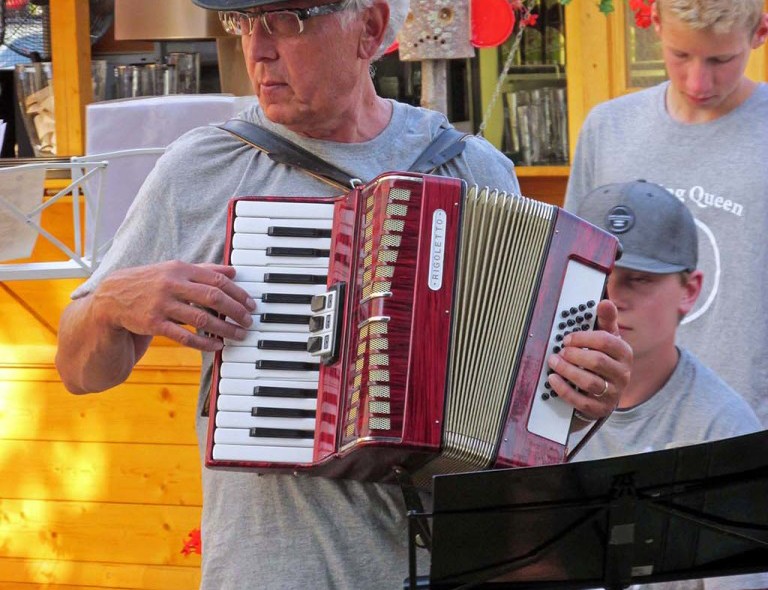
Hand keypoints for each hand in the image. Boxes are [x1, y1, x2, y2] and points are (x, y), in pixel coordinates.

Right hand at [94, 260, 255, 350]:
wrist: (111, 299)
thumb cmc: (150, 283)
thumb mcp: (175, 271)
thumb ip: (204, 270)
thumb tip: (233, 271)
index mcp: (180, 269)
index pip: (217, 280)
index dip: (238, 294)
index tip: (251, 304)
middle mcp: (172, 284)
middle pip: (213, 298)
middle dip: (236, 311)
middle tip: (249, 321)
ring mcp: (162, 305)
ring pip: (201, 318)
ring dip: (224, 329)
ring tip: (238, 335)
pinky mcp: (153, 324)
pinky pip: (184, 336)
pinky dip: (204, 342)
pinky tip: (217, 346)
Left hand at [545, 299, 631, 419]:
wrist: (605, 393)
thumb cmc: (603, 360)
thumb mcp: (608, 339)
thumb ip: (605, 321)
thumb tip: (604, 302)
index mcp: (624, 354)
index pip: (606, 342)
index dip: (583, 338)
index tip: (567, 338)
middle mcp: (622, 374)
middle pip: (597, 361)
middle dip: (574, 354)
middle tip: (560, 351)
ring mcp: (612, 393)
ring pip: (589, 382)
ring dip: (567, 370)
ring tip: (554, 362)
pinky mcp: (599, 408)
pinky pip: (581, 401)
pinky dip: (564, 389)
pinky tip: (553, 379)